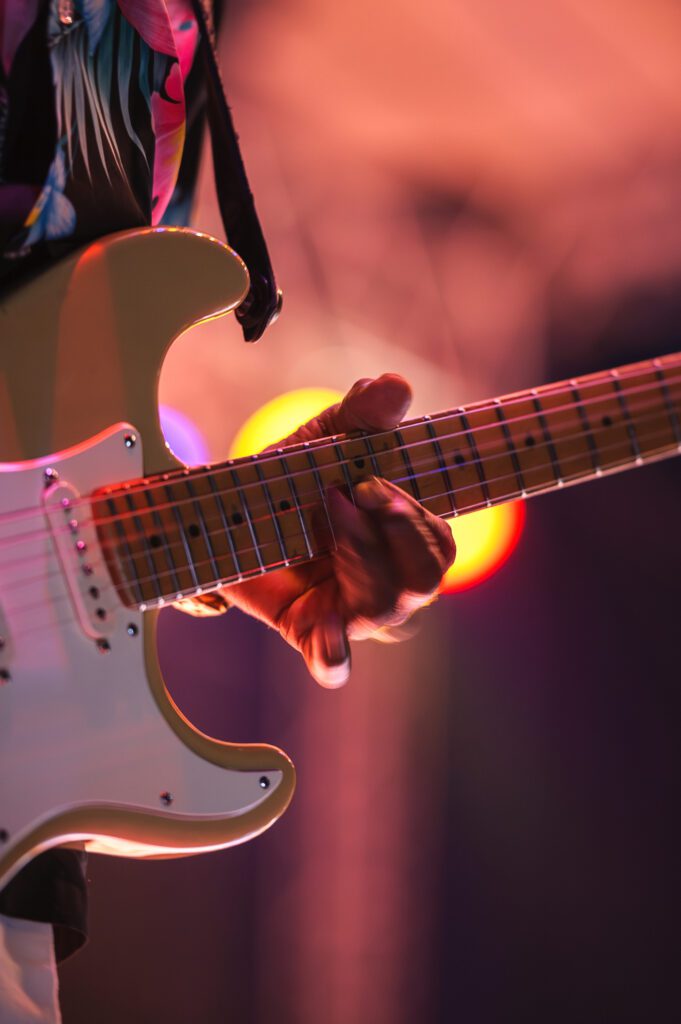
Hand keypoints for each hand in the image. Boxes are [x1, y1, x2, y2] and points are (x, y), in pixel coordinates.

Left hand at [224, 375, 455, 686]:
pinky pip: (333, 661)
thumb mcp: (322, 437)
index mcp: (403, 541)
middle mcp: (388, 582)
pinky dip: (335, 654)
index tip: (375, 481)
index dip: (420, 520)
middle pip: (424, 580)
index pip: (441, 545)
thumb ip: (360, 414)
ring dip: (357, 554)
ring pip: (385, 606)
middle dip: (391, 532)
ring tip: (321, 514)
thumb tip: (395, 387)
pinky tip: (328, 638)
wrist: (226, 509)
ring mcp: (351, 611)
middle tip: (345, 490)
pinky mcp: (309, 629)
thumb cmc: (291, 477)